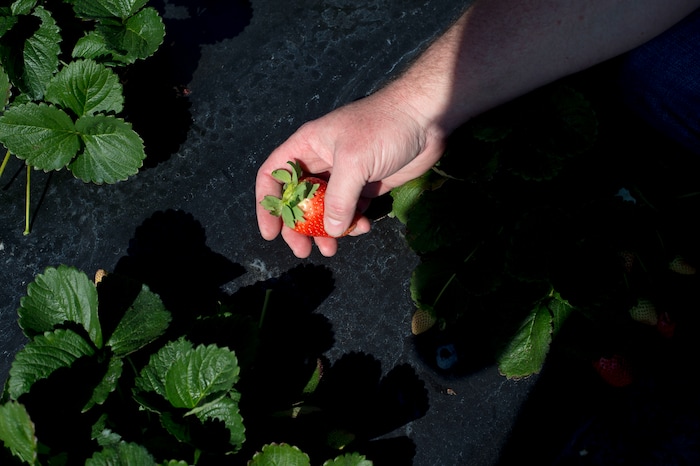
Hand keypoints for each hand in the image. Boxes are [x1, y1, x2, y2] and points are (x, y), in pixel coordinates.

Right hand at [255, 89, 445, 257]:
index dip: (268, 203)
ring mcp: (345, 174)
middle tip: (302, 250)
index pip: (274, 174)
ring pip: (325, 209)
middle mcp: (322, 161)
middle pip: (298, 198)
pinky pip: (351, 210)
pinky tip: (363, 228)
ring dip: (326, 230)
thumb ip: (338, 199)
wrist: (426, 118)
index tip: (272, 232)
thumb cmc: (384, 129)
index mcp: (308, 146)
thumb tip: (331, 231)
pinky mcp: (367, 185)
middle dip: (298, 226)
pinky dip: (353, 222)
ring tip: (331, 249)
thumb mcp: (354, 161)